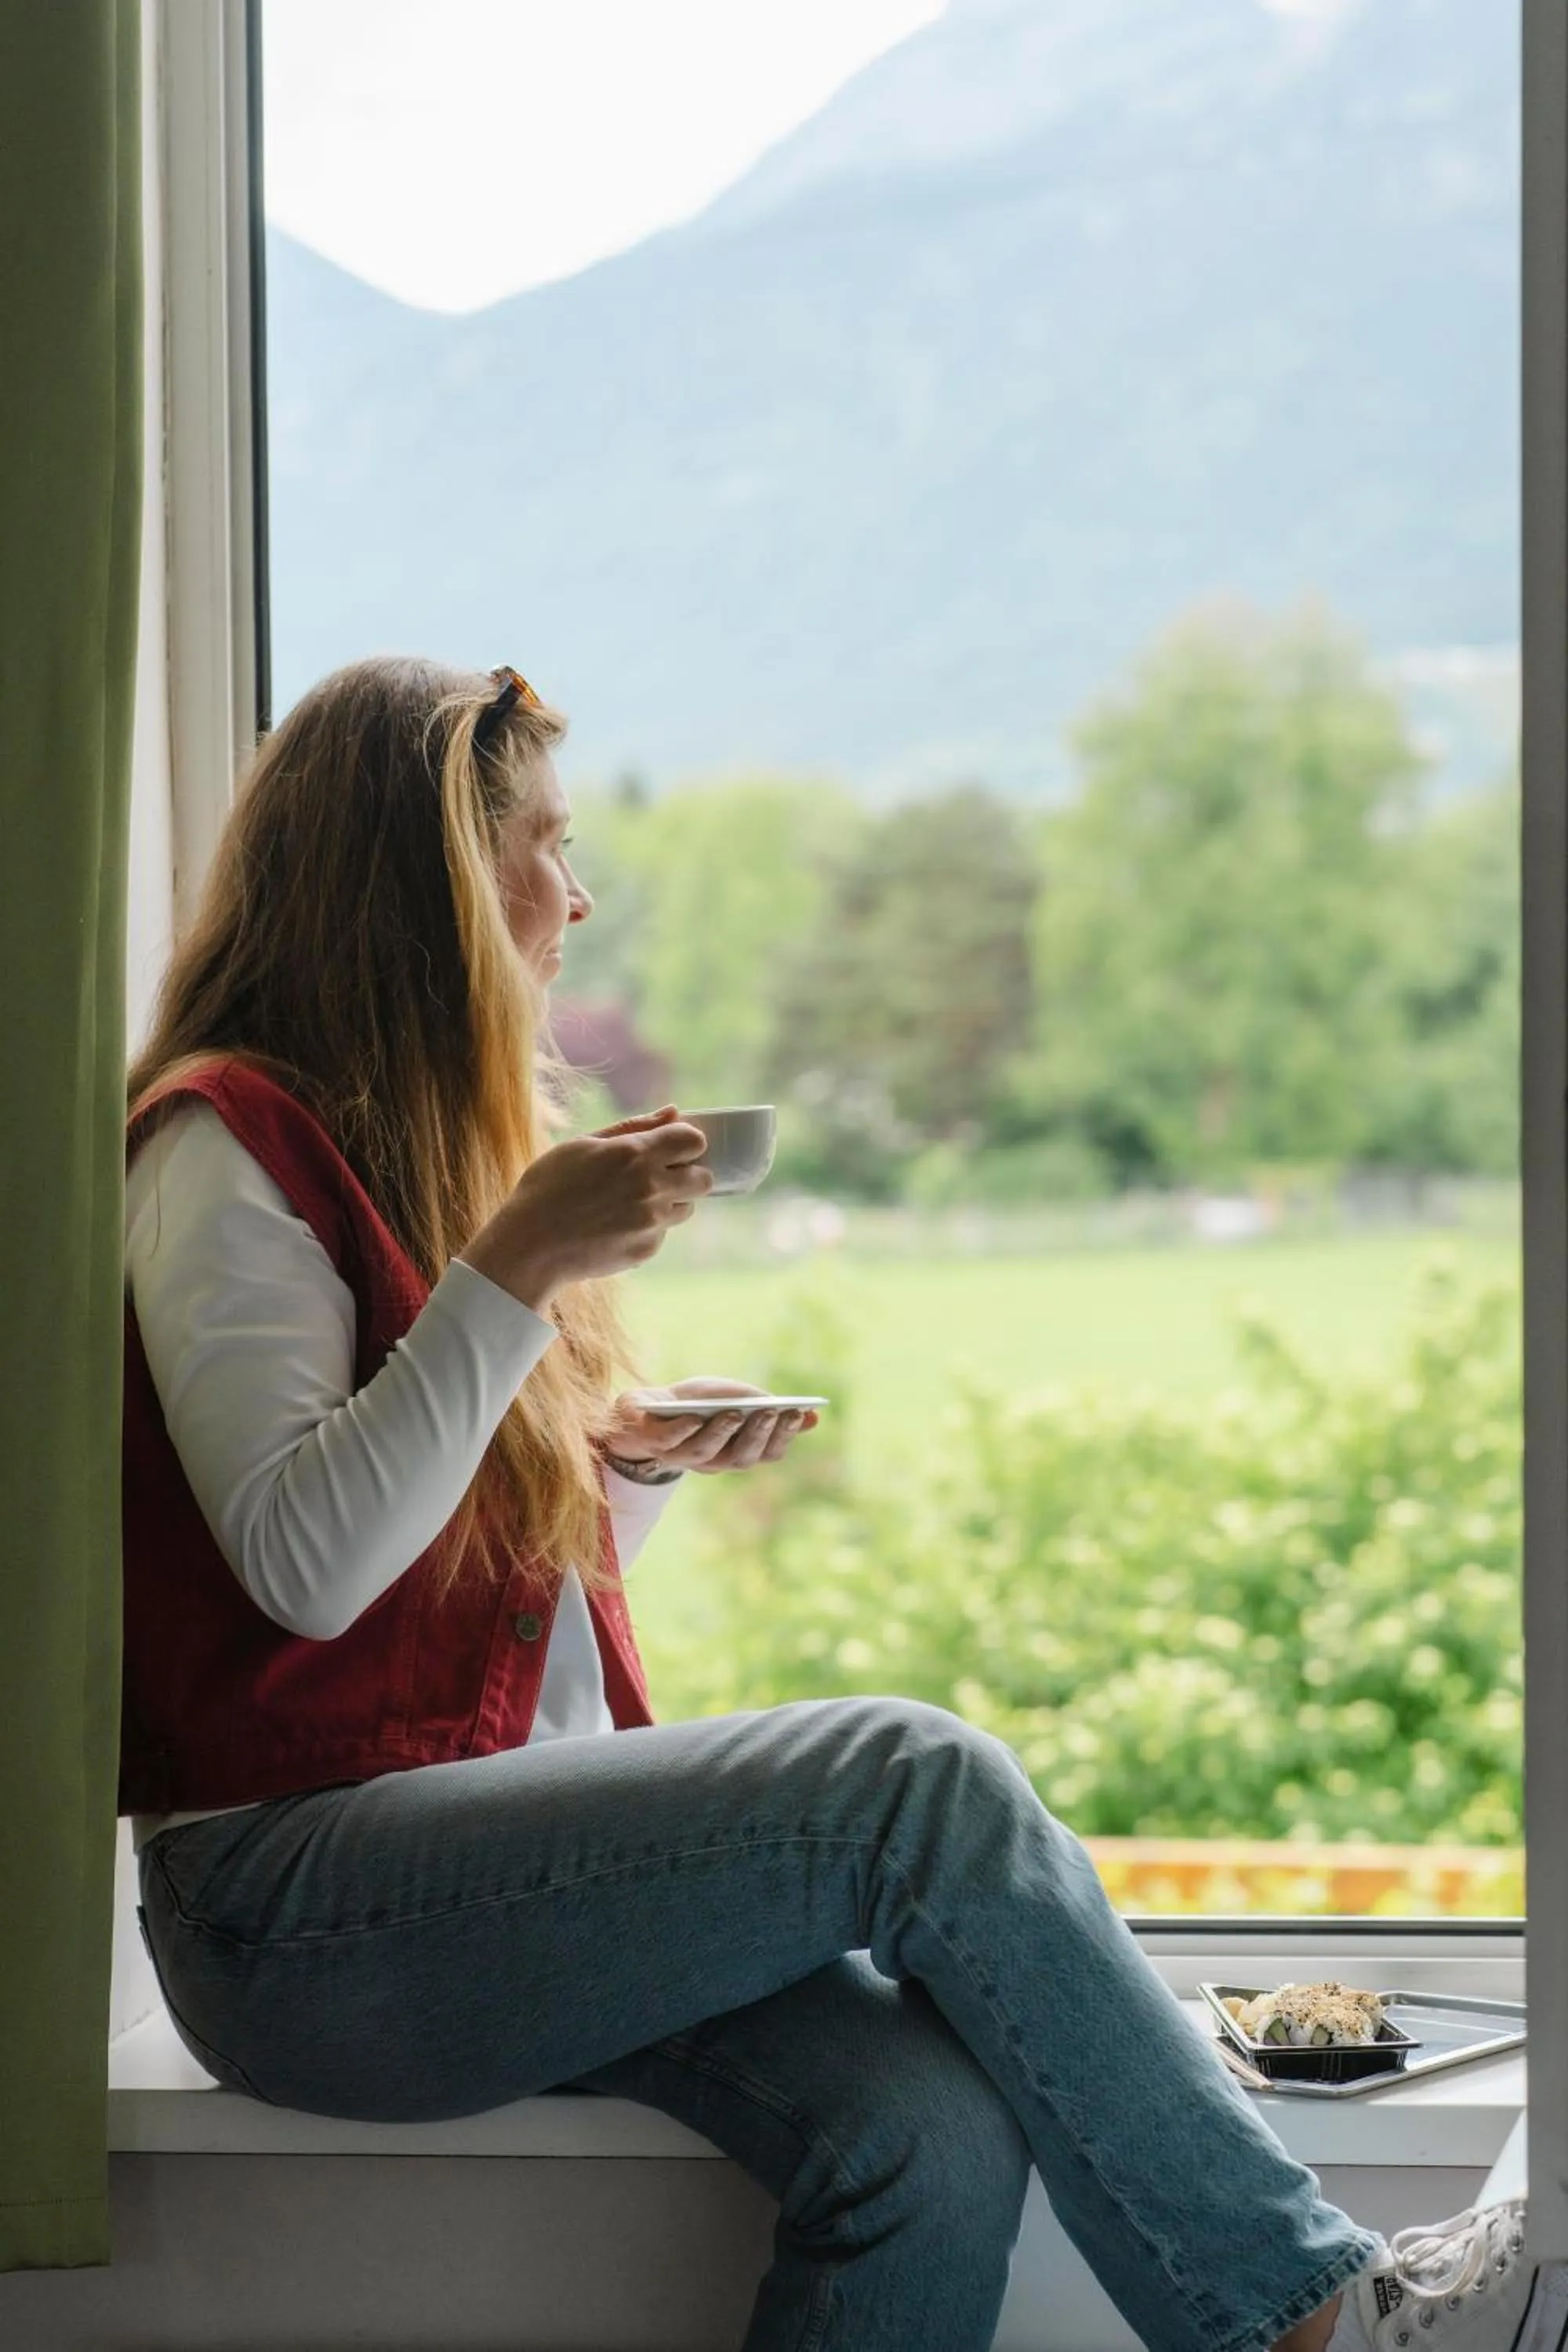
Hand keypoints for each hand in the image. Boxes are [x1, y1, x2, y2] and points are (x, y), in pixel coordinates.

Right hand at [459, 1106, 713, 1311]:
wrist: (530, 1244)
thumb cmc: (549, 1187)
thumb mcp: (583, 1145)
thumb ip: (634, 1127)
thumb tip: (673, 1112)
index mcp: (635, 1154)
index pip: (694, 1141)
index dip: (687, 1142)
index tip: (672, 1148)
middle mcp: (651, 1188)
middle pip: (704, 1178)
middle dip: (688, 1174)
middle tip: (658, 1176)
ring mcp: (651, 1222)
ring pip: (686, 1208)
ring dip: (669, 1202)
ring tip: (630, 1203)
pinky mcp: (646, 1249)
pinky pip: (662, 1233)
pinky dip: (647, 1228)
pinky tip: (615, 1226)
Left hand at [606, 1378, 820, 1476]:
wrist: (641, 1407)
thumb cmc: (694, 1404)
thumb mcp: (735, 1399)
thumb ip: (768, 1409)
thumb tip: (813, 1418)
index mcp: (735, 1451)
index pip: (766, 1453)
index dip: (783, 1437)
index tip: (797, 1413)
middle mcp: (711, 1461)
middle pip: (740, 1458)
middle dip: (758, 1434)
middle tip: (773, 1411)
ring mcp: (681, 1456)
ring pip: (706, 1454)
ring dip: (723, 1434)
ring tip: (738, 1412)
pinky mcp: (653, 1445)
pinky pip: (670, 1443)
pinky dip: (684, 1431)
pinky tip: (697, 1417)